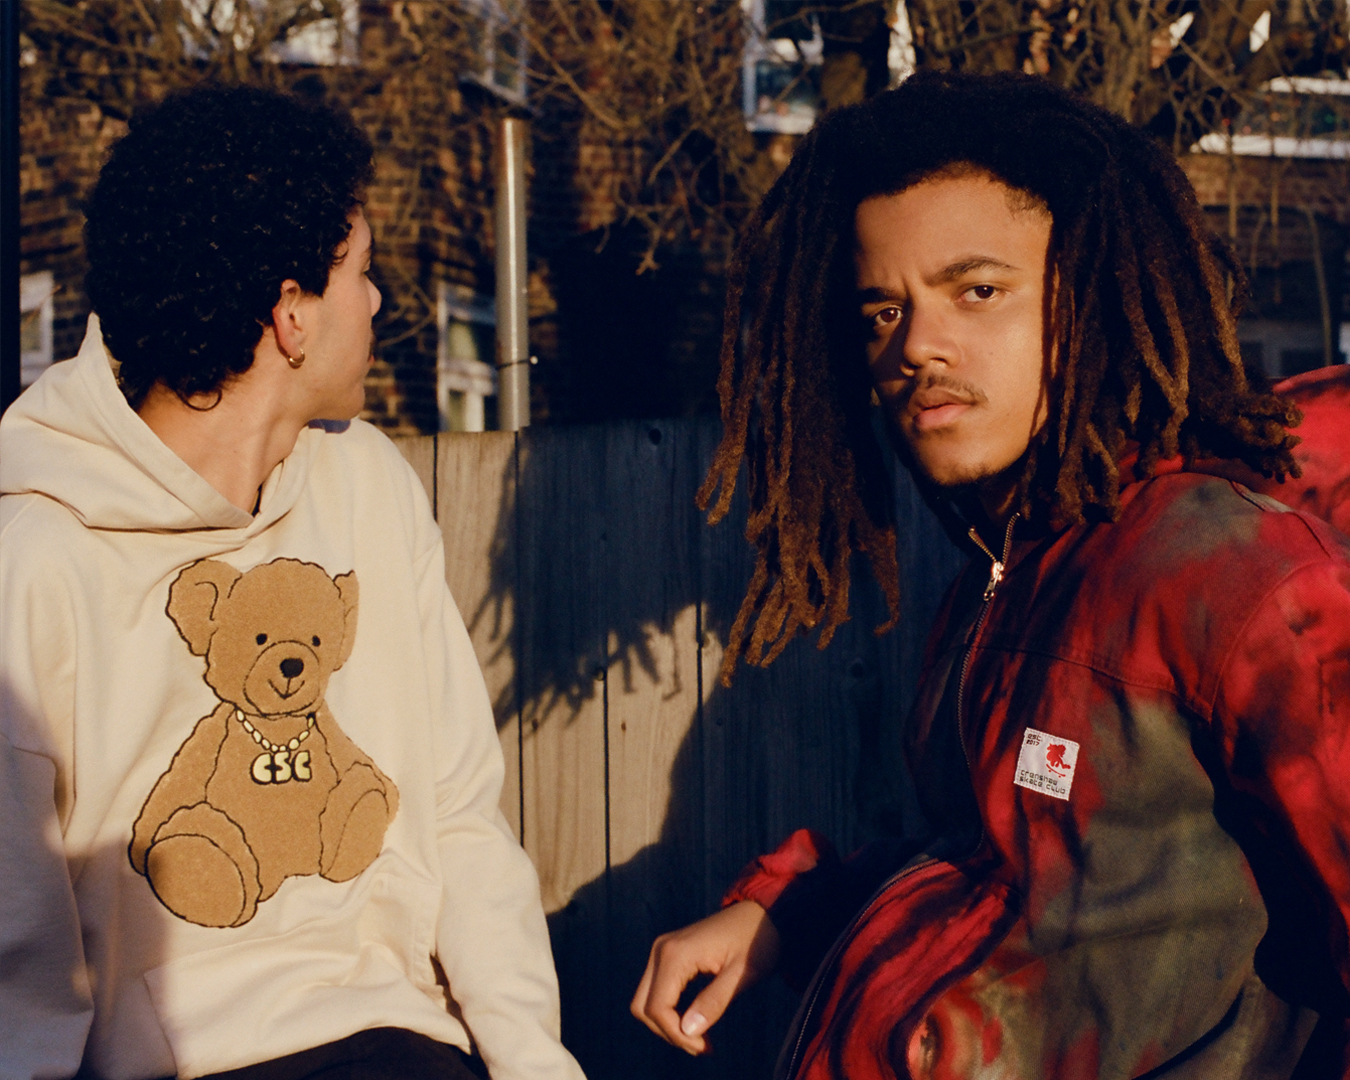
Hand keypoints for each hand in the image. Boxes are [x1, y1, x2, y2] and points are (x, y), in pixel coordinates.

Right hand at [630, 900, 780, 1054]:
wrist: (762, 914)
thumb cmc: (756, 942)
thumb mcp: (741, 975)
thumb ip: (714, 1002)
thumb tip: (688, 1031)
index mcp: (676, 954)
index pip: (657, 1007)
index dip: (676, 1034)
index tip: (705, 1048)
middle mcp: (661, 950)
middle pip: (642, 1006)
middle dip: (668, 1032)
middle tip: (701, 1045)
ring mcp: (662, 951)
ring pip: (646, 1000)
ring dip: (667, 1024)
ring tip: (700, 1037)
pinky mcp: (668, 955)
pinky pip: (656, 991)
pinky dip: (669, 1011)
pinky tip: (694, 1020)